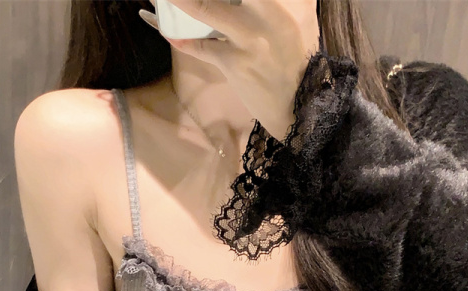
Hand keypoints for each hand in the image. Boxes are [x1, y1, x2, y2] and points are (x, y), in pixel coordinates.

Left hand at [158, 0, 320, 140]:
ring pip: (206, 9)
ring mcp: (250, 39)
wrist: (300, 104)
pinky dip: (182, 40)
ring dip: (182, 1)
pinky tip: (168, 32)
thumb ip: (275, 1)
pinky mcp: (235, 63)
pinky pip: (202, 48)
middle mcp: (269, 14)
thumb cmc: (294, 58)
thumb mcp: (295, 18)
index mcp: (286, 1)